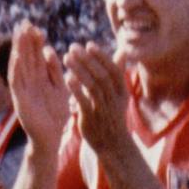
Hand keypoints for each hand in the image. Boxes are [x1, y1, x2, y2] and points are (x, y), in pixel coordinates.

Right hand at [7, 21, 68, 146]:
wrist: (51, 138)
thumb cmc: (56, 115)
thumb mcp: (60, 88)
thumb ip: (55, 71)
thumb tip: (50, 50)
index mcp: (40, 79)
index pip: (36, 56)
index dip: (35, 42)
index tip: (37, 27)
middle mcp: (29, 82)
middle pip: (26, 57)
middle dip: (25, 40)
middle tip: (25, 22)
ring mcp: (23, 90)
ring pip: (20, 66)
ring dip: (18, 50)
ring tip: (18, 34)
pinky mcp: (19, 100)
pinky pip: (16, 82)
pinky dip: (15, 68)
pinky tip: (16, 56)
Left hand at [62, 41, 130, 155]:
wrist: (112, 145)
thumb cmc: (113, 114)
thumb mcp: (119, 94)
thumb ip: (118, 72)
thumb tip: (122, 50)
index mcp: (121, 92)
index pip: (113, 70)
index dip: (101, 56)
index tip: (89, 44)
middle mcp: (114, 99)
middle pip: (101, 76)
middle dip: (87, 60)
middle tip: (73, 47)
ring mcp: (103, 109)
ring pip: (92, 86)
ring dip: (79, 70)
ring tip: (66, 58)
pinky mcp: (91, 118)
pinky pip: (84, 101)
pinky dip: (76, 89)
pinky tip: (67, 78)